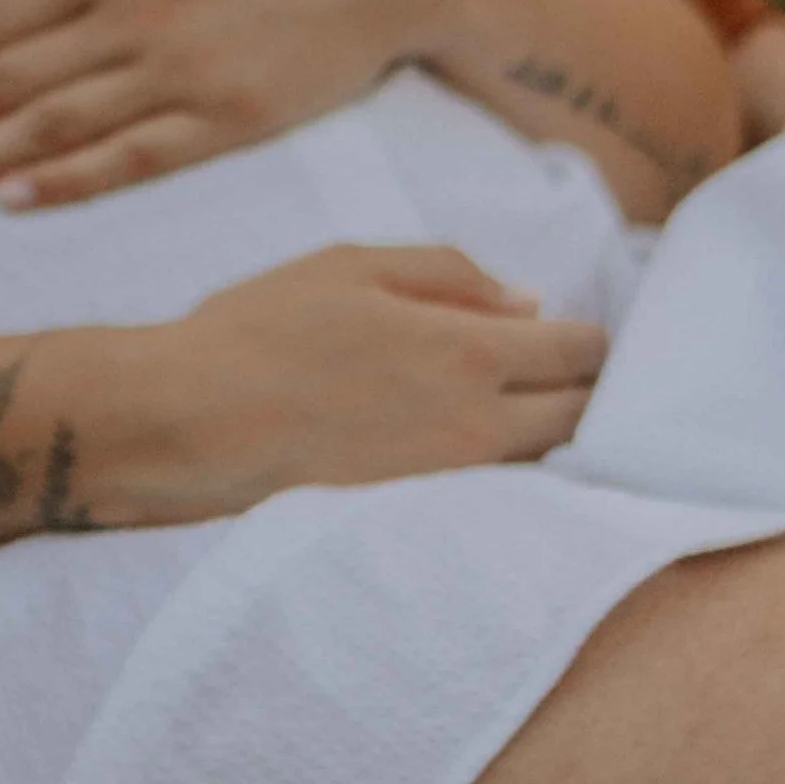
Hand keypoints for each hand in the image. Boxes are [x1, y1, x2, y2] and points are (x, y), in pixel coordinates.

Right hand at [66, 243, 607, 525]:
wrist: (189, 424)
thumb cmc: (262, 329)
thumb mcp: (351, 265)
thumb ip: (449, 273)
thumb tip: (528, 301)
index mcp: (467, 350)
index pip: (580, 354)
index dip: (594, 340)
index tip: (584, 334)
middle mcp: (476, 424)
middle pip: (582, 418)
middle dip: (591, 392)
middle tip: (574, 374)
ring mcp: (452, 482)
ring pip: (546, 465)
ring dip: (554, 436)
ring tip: (533, 410)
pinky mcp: (422, 518)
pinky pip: (497, 494)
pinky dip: (509, 472)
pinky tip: (480, 449)